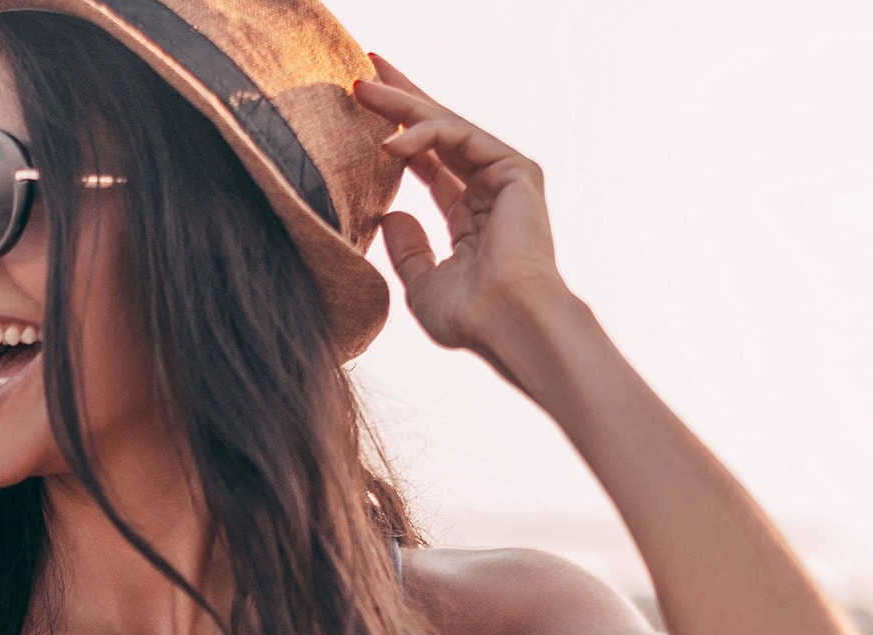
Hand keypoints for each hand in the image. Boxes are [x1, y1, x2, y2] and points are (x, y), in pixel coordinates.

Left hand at [354, 54, 580, 366]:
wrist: (507, 323)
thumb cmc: (471, 316)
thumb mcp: (422, 284)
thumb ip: (408, 249)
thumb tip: (391, 214)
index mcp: (469, 216)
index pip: (429, 162)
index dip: (397, 134)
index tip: (362, 109)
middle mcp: (488, 191)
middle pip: (438, 132)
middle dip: (401, 99)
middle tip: (364, 71)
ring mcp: (505, 178)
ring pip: (446, 126)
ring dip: (402, 104)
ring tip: (360, 88)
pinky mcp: (515, 170)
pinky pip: (461, 137)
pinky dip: (424, 133)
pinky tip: (389, 141)